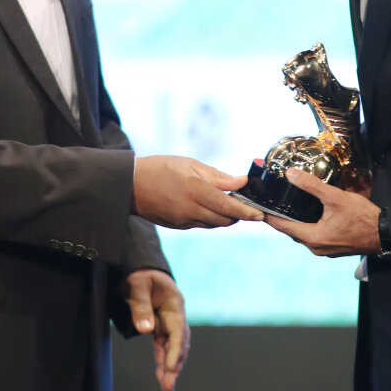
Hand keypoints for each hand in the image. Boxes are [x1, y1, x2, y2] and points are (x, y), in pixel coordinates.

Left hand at [121, 269, 189, 390]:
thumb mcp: (137, 286)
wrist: (139, 268)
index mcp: (174, 303)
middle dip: (175, 365)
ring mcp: (168, 321)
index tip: (171, 367)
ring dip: (170, 366)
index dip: (176, 350)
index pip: (178, 331)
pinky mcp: (160, 326)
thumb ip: (141, 306)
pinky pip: (163, 345)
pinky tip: (160, 374)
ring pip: (172, 347)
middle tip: (168, 386)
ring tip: (166, 387)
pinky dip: (162, 359)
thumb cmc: (139, 275)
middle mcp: (174, 314)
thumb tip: (146, 330)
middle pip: (179, 343)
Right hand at [133, 155, 263, 228]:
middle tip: (247, 204)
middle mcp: (191, 209)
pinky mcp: (178, 226)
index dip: (247, 211)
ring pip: (215, 224)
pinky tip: (211, 206)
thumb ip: (217, 176)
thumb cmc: (161, 168)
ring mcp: (184, 220)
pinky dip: (212, 218)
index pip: (228, 206)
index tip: (260, 213)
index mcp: (195, 191)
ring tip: (229, 202)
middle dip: (239, 214)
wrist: (129, 185)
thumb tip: (242, 181)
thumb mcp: (190, 164)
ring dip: (226, 216)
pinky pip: (202, 225)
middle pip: (225, 219)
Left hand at [263, 168, 381, 256]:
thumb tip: (290, 174)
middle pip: (291, 231)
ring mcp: (325, 250)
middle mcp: (316, 248)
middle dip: (281, 218)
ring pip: (303, 234)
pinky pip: (314, 236)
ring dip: (295, 222)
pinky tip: (309, 214)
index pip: (282, 226)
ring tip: (287, 205)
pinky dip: (307, 225)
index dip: (268, 215)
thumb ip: (311, 185)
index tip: (257, 207)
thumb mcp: (335, 197)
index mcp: (313, 238)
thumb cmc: (362, 217)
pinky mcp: (333, 248)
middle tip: (272, 202)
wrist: (385, 233)